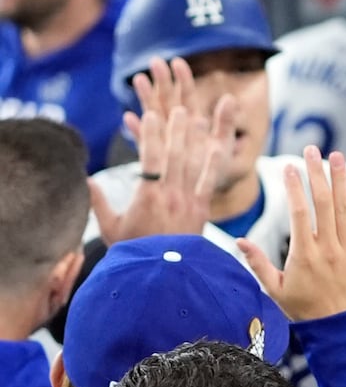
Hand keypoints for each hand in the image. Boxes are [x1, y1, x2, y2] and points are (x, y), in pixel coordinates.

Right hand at [90, 93, 235, 243]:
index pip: (150, 158)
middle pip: (174, 155)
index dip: (150, 135)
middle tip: (177, 108)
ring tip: (196, 118)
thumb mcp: (110, 227)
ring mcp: (188, 202)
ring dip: (194, 140)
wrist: (163, 277)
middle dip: (175, 130)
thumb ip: (99, 202)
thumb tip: (87, 179)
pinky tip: (217, 147)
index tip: (150, 115)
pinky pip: (209, 183)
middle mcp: (170, 196)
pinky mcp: (202, 211)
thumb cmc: (134, 253)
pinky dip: (212, 164)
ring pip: (192, 165)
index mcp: (147, 197)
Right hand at [238, 147, 345, 320]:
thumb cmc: (304, 309)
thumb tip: (239, 240)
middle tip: (312, 150)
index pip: (299, 213)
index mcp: (304, 255)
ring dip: (341, 180)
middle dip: (317, 174)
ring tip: (337, 156)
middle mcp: (328, 250)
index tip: (289, 168)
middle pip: (324, 204)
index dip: (294, 188)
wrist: (338, 329)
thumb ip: (257, 263)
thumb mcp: (275, 289)